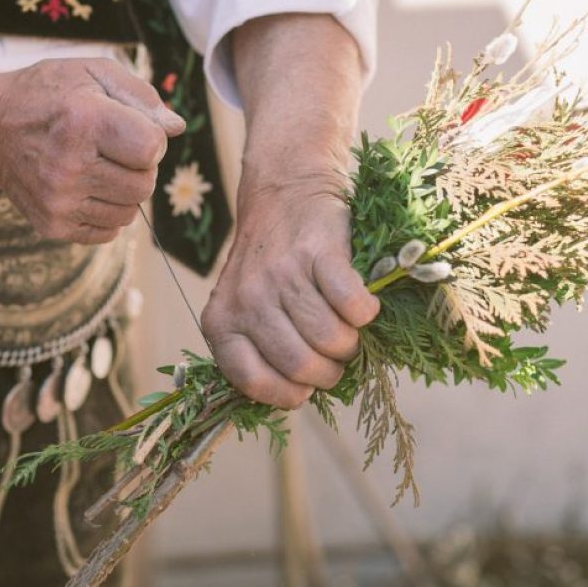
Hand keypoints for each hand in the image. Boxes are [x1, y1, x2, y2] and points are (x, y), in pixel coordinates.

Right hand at [0, 58, 185, 243]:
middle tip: (112, 149)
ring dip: (123, 191)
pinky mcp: (51, 225)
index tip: (130, 128)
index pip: (152, 149)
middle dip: (139, 167)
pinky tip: (84, 188)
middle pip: (144, 186)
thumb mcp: (91, 72)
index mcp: (83, 121)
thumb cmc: (48, 95)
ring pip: (129, 212)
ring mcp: (58, 201)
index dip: (151, 138)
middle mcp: (68, 167)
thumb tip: (175, 128)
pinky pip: (108, 231)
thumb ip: (141, 96)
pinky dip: (105, 212)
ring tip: (97, 167)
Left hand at [202, 175, 378, 408]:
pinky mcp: (318, 253)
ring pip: (331, 340)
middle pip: (300, 366)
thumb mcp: (244, 307)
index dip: (287, 394)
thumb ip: (258, 349)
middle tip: (334, 356)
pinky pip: (353, 307)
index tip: (303, 388)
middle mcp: (247, 299)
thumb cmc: (269, 264)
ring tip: (345, 328)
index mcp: (222, 321)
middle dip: (328, 372)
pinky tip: (360, 305)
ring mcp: (282, 275)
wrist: (285, 190)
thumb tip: (297, 396)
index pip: (252, 382)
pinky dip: (365, 313)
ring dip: (349, 343)